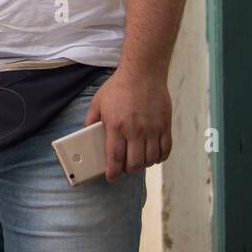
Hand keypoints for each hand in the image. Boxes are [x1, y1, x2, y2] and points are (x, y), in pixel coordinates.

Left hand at [83, 65, 172, 181]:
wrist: (143, 73)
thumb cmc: (118, 87)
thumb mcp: (98, 102)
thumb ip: (91, 119)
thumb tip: (86, 132)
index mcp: (116, 127)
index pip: (115, 158)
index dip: (113, 172)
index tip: (111, 177)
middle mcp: (135, 131)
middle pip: (134, 163)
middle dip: (128, 170)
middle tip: (124, 168)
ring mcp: (152, 130)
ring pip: (150, 159)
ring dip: (143, 164)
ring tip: (137, 161)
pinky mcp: (165, 126)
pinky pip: (165, 150)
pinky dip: (159, 157)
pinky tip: (153, 156)